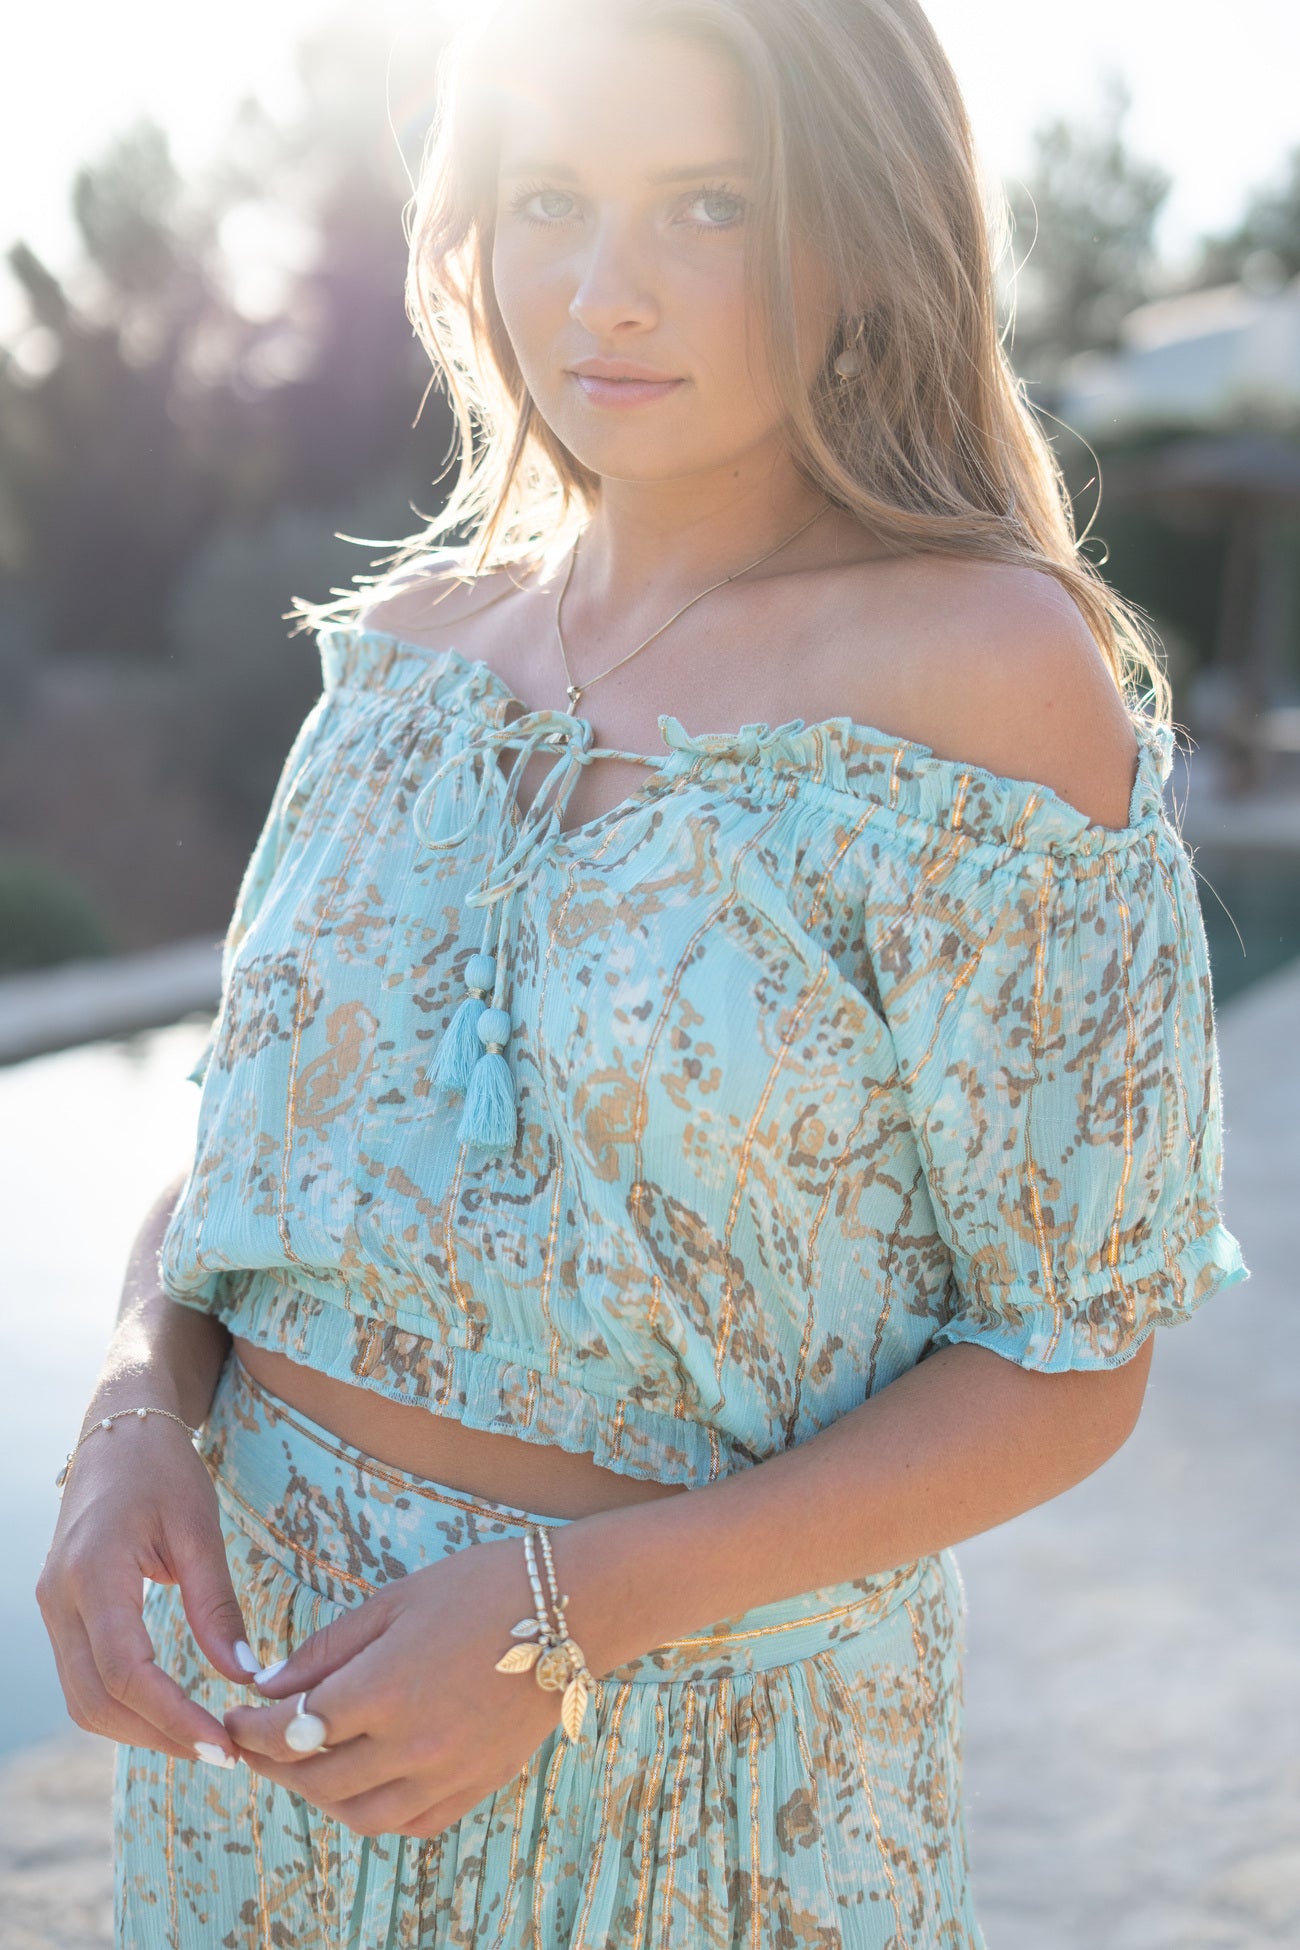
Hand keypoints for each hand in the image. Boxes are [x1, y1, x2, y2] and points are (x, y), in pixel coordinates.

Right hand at [36, 1414, 253, 1762]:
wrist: (118, 1431)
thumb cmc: (163, 1469)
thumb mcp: (200, 1527)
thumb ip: (216, 1604)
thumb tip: (245, 1676)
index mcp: (93, 1573)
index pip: (124, 1672)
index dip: (172, 1717)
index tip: (224, 1744)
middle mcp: (59, 1598)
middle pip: (96, 1701)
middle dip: (159, 1736)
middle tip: (223, 1754)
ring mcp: (52, 1608)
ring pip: (83, 1700)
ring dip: (140, 1730)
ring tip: (204, 1740)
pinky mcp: (60, 1613)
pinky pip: (84, 1678)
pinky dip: (125, 1706)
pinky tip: (172, 1711)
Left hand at [223, 1534, 572, 1837]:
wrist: (571, 1607)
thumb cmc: (480, 1587)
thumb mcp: (394, 1601)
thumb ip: (327, 1649)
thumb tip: (269, 1687)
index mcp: (384, 1688)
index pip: (292, 1729)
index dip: (251, 1730)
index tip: (231, 1719)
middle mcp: (411, 1743)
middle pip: (317, 1779)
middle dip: (274, 1764)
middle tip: (255, 1744)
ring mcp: (447, 1772)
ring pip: (360, 1814)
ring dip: (319, 1796)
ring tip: (305, 1766)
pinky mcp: (476, 1785)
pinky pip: (411, 1822)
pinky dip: (376, 1812)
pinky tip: (365, 1784)